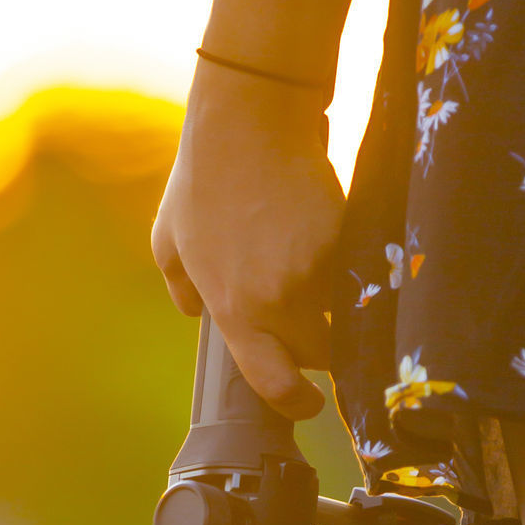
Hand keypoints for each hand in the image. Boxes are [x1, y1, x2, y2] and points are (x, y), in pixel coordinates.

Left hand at [151, 62, 344, 420]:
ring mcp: (317, 269)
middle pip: (321, 354)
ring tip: (315, 276)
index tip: (307, 405)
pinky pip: (356, 270)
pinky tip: (327, 238)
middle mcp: (279, 300)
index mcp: (235, 311)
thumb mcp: (169, 244)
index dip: (296, 404)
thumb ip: (182, 291)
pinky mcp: (348, 237)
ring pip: (343, 313)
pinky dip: (348, 266)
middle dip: (318, 350)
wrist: (249, 119)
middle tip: (310, 329)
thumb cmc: (202, 181)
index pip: (274, 384)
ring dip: (337, 308)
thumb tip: (195, 315)